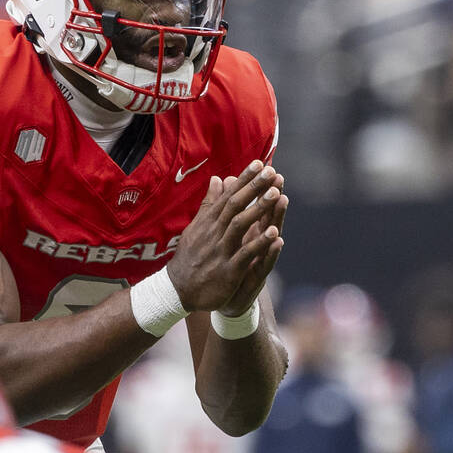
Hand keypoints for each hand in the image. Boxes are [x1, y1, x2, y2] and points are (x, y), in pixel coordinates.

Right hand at [166, 160, 285, 312]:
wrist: (177, 289)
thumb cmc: (189, 256)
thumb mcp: (197, 227)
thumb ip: (210, 204)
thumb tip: (217, 179)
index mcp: (209, 222)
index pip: (228, 195)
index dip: (244, 179)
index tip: (260, 163)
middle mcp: (214, 232)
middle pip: (235, 205)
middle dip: (254, 188)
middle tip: (271, 172)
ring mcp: (220, 251)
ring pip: (240, 225)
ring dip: (258, 209)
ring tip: (276, 194)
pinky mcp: (227, 271)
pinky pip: (244, 255)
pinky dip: (259, 244)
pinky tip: (274, 234)